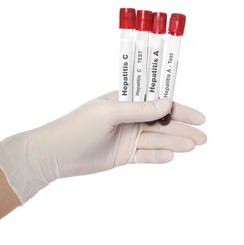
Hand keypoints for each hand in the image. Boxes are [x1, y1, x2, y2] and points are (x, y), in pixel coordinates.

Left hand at [0, 91, 205, 203]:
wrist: (55, 154)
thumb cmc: (78, 127)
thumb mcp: (109, 113)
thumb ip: (138, 109)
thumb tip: (167, 103)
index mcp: (123, 101)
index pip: (156, 102)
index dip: (177, 108)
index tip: (197, 116)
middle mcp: (128, 118)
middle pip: (160, 122)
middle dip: (181, 128)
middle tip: (203, 136)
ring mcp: (126, 137)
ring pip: (155, 139)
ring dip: (174, 143)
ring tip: (193, 146)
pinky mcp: (123, 155)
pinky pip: (145, 155)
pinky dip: (158, 156)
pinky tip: (171, 156)